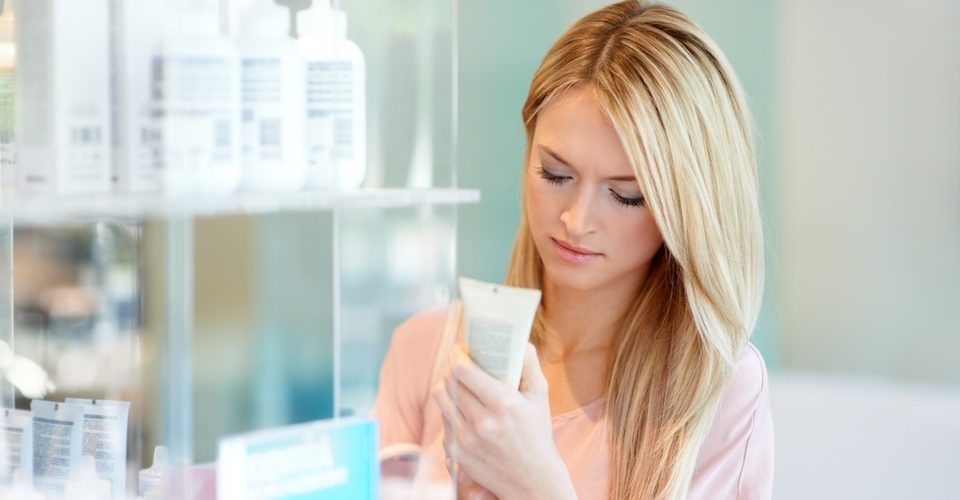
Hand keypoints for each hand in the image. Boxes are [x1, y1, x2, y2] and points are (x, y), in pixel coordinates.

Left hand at [432, 343, 577, 499]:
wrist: (532, 480)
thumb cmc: (537, 434)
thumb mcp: (540, 397)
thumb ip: (530, 365)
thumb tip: (519, 341)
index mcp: (503, 403)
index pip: (464, 370)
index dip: (457, 354)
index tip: (460, 348)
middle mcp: (481, 421)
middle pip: (449, 381)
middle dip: (453, 368)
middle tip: (460, 363)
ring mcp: (465, 438)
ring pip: (441, 398)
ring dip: (448, 386)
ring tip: (459, 384)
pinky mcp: (456, 452)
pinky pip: (444, 419)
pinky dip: (451, 410)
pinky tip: (464, 410)